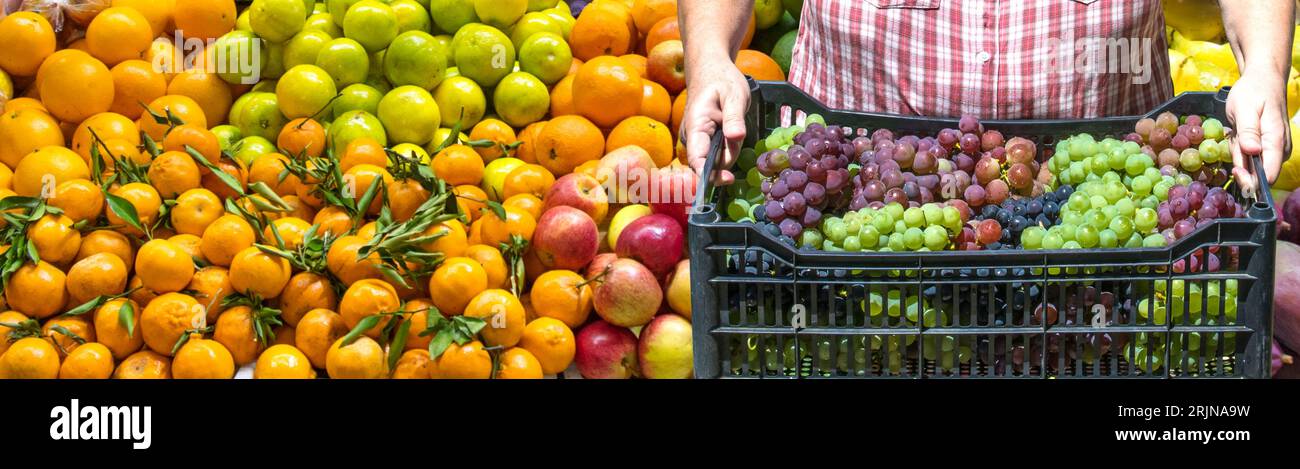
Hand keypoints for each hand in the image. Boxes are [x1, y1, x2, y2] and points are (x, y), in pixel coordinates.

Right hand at [682, 57, 749, 184]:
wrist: (709, 69)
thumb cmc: (721, 79)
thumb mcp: (734, 95)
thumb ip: (735, 117)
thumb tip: (736, 137)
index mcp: (695, 126)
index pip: (697, 159)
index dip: (711, 174)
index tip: (728, 179)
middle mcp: (690, 137)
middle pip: (709, 162)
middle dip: (728, 157)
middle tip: (738, 132)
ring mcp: (694, 139)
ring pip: (715, 158)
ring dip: (729, 149)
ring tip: (734, 125)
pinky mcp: (701, 140)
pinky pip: (715, 151)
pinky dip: (727, 146)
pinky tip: (730, 130)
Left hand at [1225, 71, 1290, 194]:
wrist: (1262, 80)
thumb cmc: (1254, 91)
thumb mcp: (1244, 108)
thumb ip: (1248, 131)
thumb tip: (1252, 151)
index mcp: (1276, 141)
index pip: (1268, 175)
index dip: (1250, 180)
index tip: (1234, 170)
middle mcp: (1279, 150)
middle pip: (1258, 175)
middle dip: (1240, 164)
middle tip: (1234, 137)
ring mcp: (1274, 149)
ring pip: (1251, 166)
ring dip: (1238, 153)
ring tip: (1238, 130)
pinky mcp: (1267, 147)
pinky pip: (1249, 157)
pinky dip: (1239, 148)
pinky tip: (1239, 132)